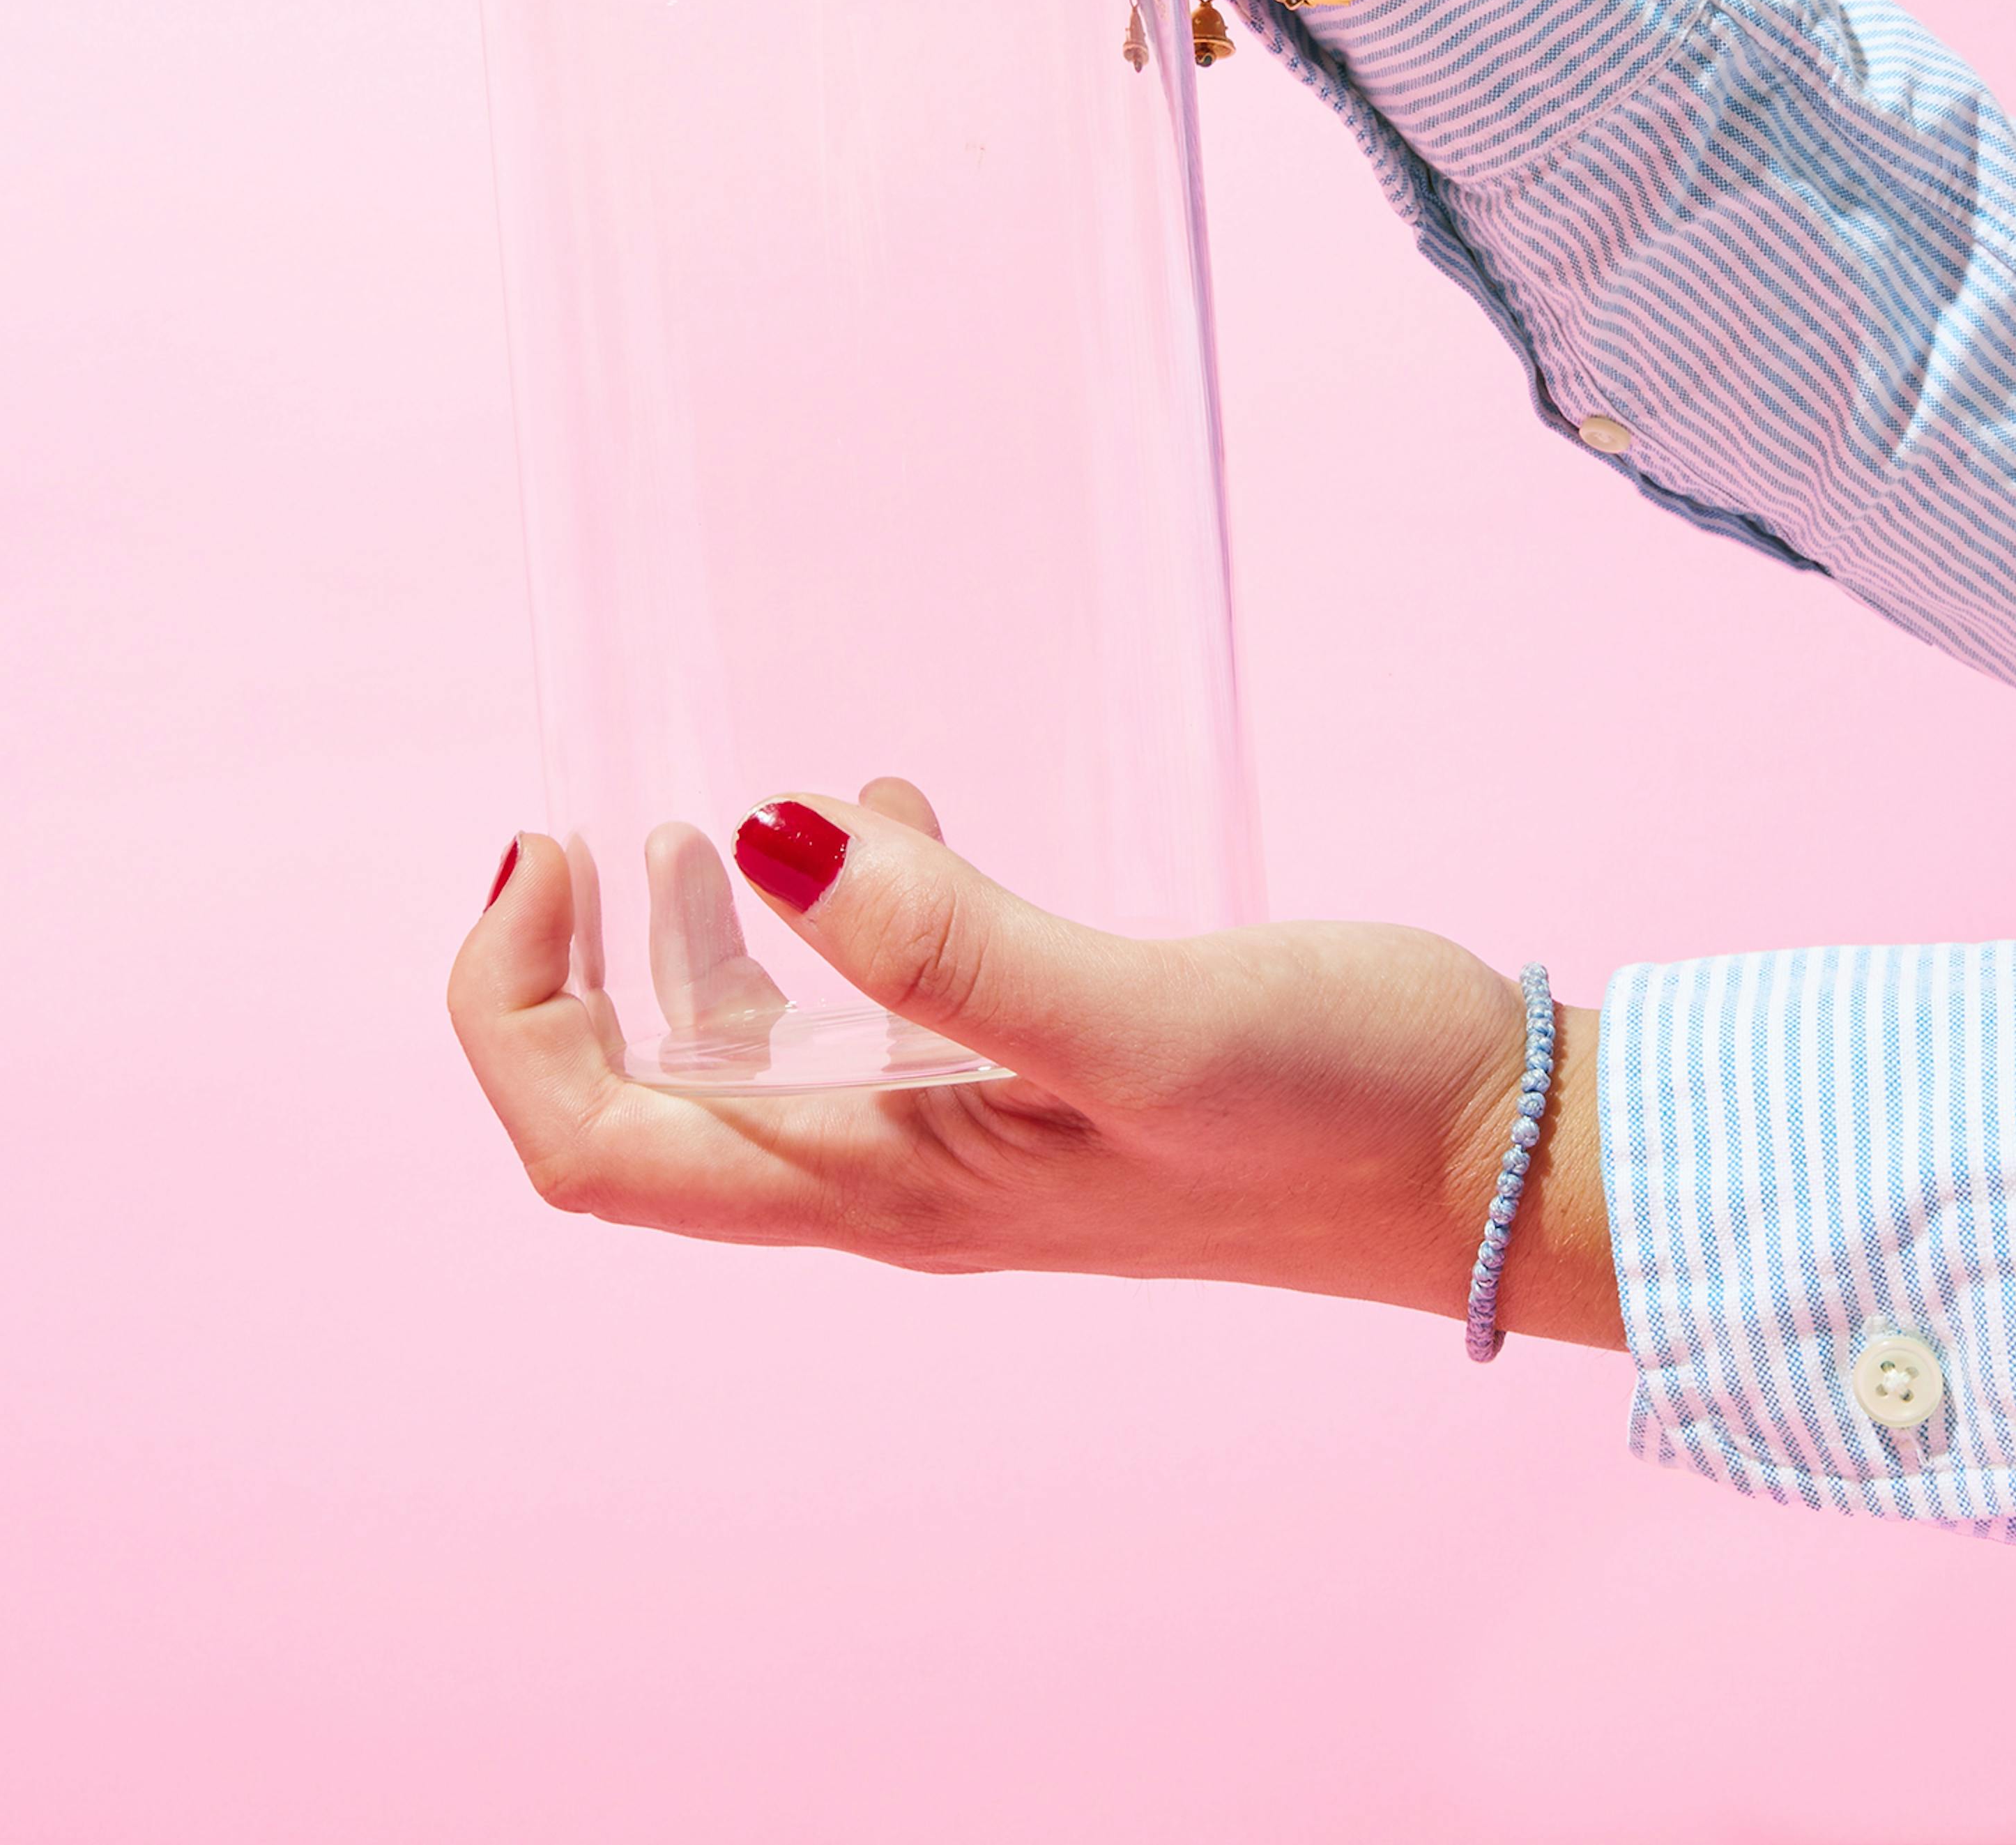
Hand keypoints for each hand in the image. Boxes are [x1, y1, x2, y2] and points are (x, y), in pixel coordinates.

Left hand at [448, 780, 1624, 1348]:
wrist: (1500, 1168)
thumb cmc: (1339, 1113)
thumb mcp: (1137, 1023)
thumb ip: (953, 949)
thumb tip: (763, 841)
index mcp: (887, 1190)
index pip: (602, 1151)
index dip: (515, 1018)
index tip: (543, 857)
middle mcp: (902, 1183)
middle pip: (645, 1120)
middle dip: (564, 990)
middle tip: (572, 837)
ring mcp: (971, 1139)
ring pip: (752, 1071)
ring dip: (682, 960)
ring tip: (685, 828)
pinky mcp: (1045, 1086)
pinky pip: (879, 1021)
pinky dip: (831, 930)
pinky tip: (888, 825)